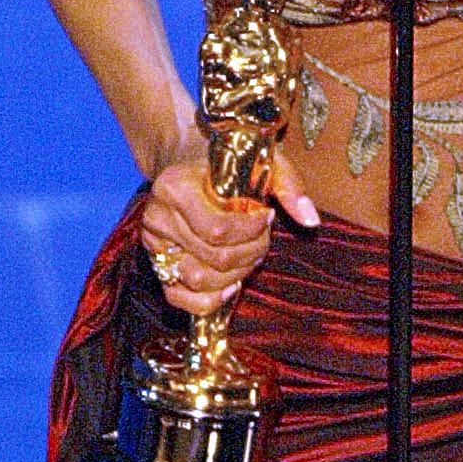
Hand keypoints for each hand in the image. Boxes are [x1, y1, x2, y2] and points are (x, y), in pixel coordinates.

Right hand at [142, 146, 318, 315]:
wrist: (191, 163)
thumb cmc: (230, 164)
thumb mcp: (262, 161)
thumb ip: (288, 185)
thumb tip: (309, 220)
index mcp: (174, 186)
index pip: (218, 229)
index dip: (251, 233)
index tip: (267, 217)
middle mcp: (156, 216)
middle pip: (213, 257)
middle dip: (250, 253)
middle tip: (262, 239)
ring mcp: (153, 244)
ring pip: (198, 280)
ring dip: (235, 276)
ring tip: (249, 256)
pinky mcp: (156, 265)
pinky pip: (178, 298)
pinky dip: (209, 300)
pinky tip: (231, 285)